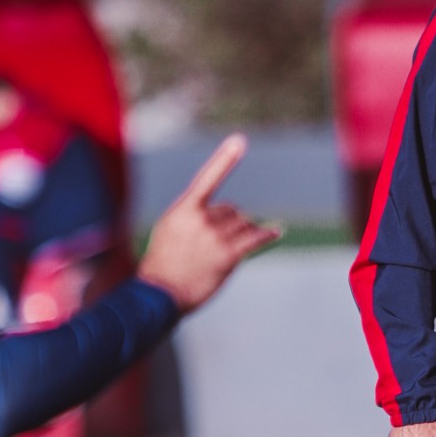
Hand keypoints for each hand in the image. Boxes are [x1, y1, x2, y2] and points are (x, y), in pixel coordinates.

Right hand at [138, 134, 280, 314]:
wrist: (158, 295)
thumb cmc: (162, 266)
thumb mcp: (169, 231)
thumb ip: (193, 218)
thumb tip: (227, 217)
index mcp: (183, 209)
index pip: (207, 179)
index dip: (225, 159)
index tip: (240, 141)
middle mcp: (201, 219)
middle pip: (232, 210)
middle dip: (229, 224)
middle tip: (213, 246)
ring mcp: (215, 236)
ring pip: (244, 225)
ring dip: (242, 234)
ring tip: (223, 253)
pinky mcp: (228, 254)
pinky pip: (255, 238)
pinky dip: (267, 234)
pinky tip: (276, 231)